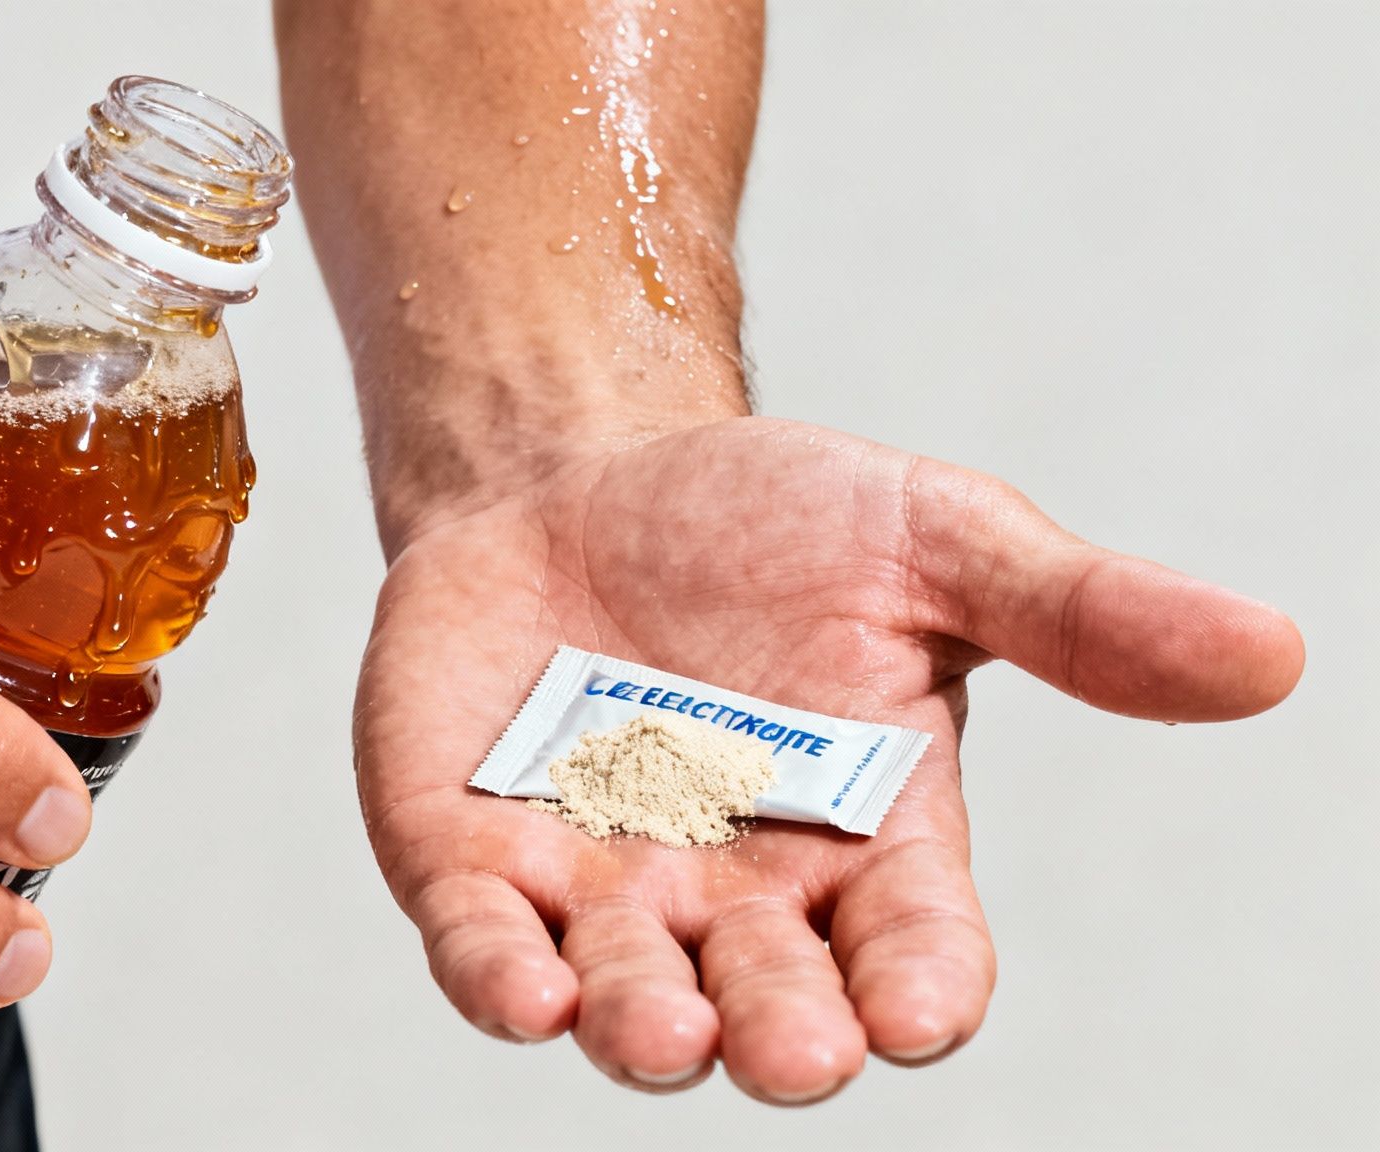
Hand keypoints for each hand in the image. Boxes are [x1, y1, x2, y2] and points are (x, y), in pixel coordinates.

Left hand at [355, 416, 1300, 1101]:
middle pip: (774, 1007)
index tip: (915, 1004)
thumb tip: (1273, 654)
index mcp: (866, 843)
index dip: (919, 989)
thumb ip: (1077, 612)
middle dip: (785, 1032)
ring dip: (645, 1028)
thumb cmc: (768, 519)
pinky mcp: (475, 867)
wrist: (576, 474)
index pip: (914, 952)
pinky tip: (525, 992)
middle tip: (796, 1041)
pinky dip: (504, 983)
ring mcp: (601, 893)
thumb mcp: (931, 541)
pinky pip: (488, 955)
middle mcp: (739, 897)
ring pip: (631, 1006)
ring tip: (662, 1024)